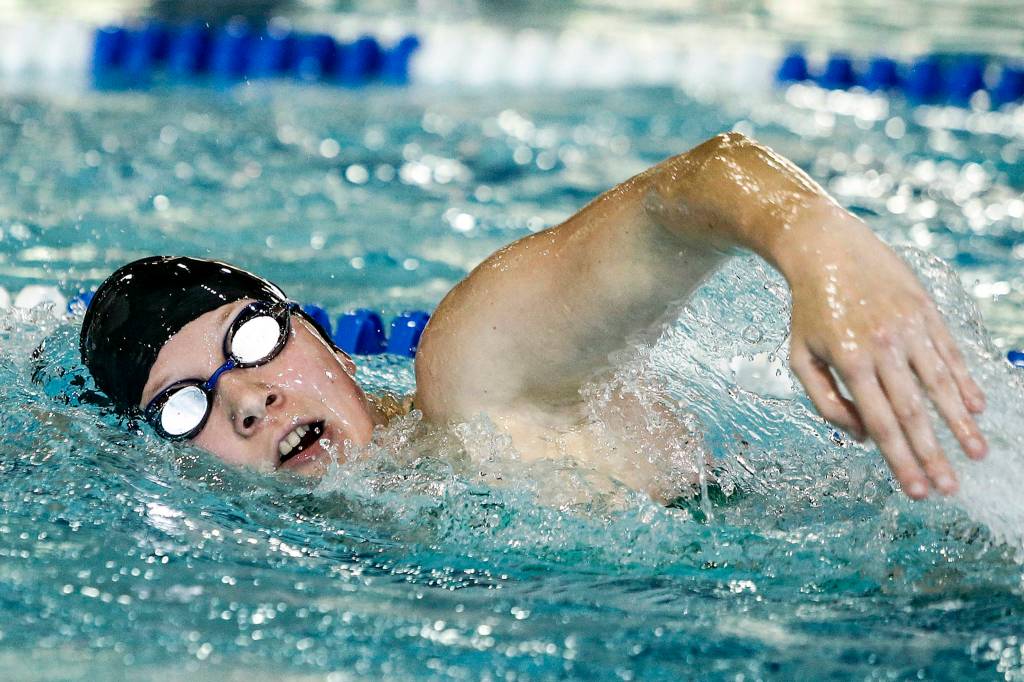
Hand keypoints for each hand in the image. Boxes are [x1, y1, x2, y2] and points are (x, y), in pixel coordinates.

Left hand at [782, 220, 986, 499]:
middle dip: (933, 454)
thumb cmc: (810, 309)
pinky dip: (964, 382)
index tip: (918, 491)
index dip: (901, 460)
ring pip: (940, 384)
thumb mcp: (799, 356)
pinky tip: (976, 408)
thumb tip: (860, 437)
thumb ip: (826, 401)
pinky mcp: (925, 310)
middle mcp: (882, 346)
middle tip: (950, 488)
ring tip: (976, 454)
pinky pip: (950, 353)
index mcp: (848, 361)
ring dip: (960, 423)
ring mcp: (907, 326)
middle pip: (913, 411)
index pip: (880, 423)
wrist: (826, 247)